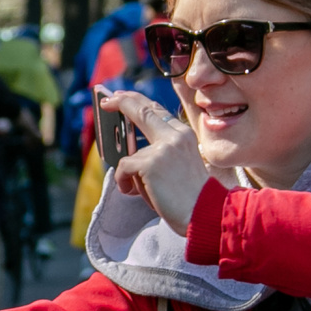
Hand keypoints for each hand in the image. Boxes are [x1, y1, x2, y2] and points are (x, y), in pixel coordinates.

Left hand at [107, 91, 212, 233]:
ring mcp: (162, 148)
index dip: (137, 102)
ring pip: (130, 157)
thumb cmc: (192, 198)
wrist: (205, 214)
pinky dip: (125, 184)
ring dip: (133, 177)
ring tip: (151, 192)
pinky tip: (136, 193)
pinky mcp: (150, 163)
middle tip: (105, 101)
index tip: (122, 96)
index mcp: (184, 135)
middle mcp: (175, 136)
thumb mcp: (179, 166)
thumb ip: (160, 153)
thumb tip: (130, 154)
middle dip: (122, 102)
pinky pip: (123, 170)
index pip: (157, 111)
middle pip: (142, 111)